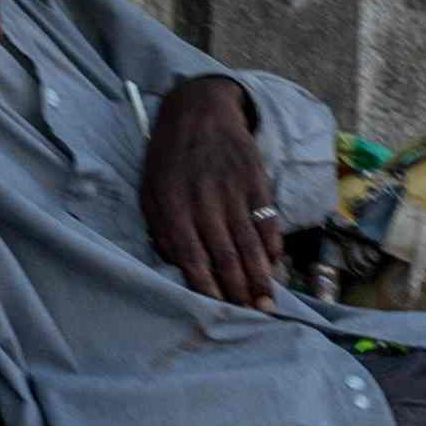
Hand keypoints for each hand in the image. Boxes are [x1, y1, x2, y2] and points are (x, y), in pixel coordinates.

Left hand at [144, 73, 284, 307]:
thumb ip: (161, 228)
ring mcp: (232, 190)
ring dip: (260, 276)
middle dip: (239, 290)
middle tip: (251, 315)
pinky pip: (267, 219)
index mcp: (172, 205)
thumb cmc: (170, 158)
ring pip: (249, 243)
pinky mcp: (255, 180)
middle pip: (224, 255)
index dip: (206, 285)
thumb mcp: (150, 190)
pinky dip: (273, 244)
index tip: (217, 307)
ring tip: (267, 302)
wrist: (199, 111)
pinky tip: (275, 264)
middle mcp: (203, 200)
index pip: (191, 255)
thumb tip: (179, 265)